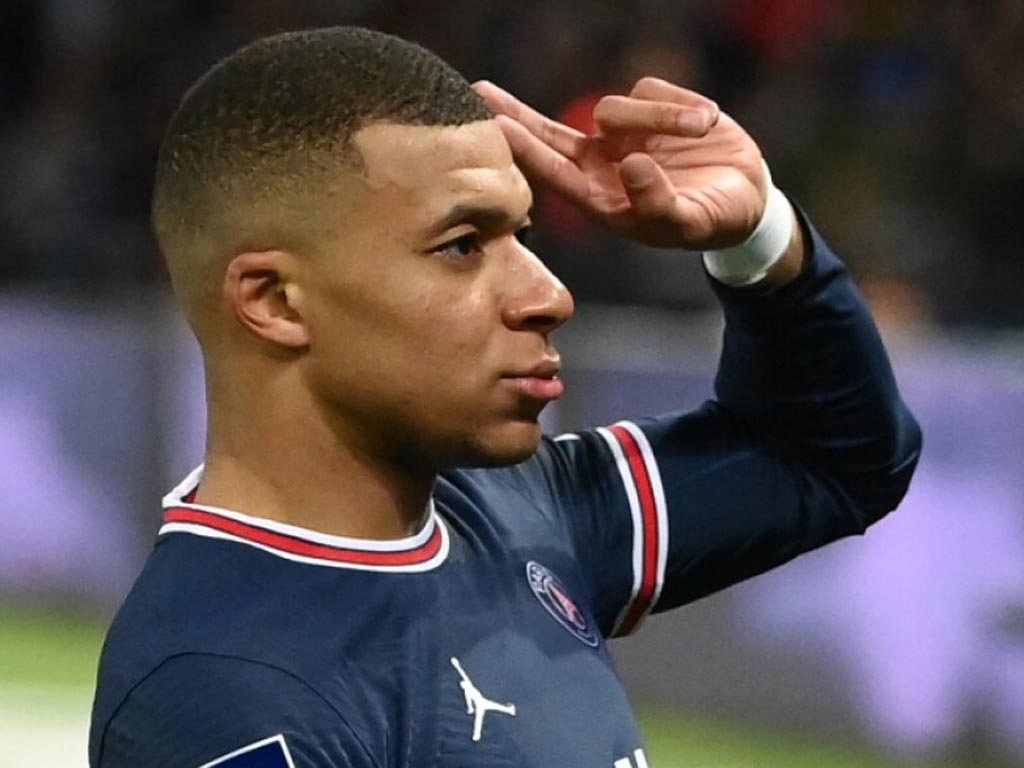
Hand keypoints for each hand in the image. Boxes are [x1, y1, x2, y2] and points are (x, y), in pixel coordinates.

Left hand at [474, 77, 767, 250]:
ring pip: (617, 106)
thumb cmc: (710, 222)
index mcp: (602, 198)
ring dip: (662, 115)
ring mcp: (625, 134)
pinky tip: (705, 125)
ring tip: (701, 130)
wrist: (746, 200)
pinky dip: (682, 103)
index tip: (496, 129)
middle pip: (549, 134)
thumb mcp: (689, 223)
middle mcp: (603, 164)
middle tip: (481, 92)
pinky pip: (652, 89)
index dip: (525, 149)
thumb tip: (630, 163)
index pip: (554, 172)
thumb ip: (657, 201)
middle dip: (518, 114)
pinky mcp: (652, 107)